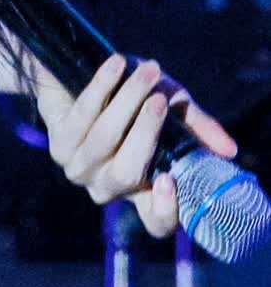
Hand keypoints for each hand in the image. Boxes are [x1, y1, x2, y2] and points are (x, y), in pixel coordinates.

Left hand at [34, 53, 238, 236]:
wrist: (79, 76)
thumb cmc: (133, 100)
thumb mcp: (173, 110)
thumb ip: (198, 129)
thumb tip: (230, 150)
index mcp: (140, 190)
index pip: (156, 222)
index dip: (165, 210)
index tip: (171, 179)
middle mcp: (107, 186)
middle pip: (126, 173)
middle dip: (145, 132)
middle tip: (160, 100)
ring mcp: (78, 168)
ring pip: (103, 139)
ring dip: (126, 100)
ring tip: (147, 71)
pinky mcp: (56, 142)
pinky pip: (81, 114)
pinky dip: (101, 86)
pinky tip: (117, 64)